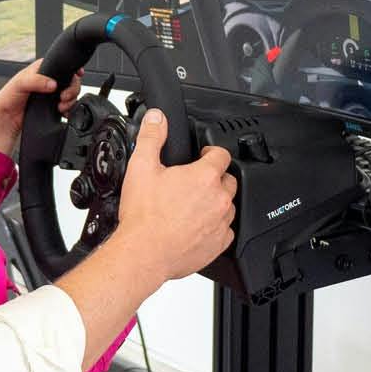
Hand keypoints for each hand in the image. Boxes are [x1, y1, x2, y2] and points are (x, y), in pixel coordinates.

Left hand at [0, 62, 80, 155]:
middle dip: (72, 89)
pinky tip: (63, 112)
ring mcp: (51, 94)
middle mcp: (47, 81)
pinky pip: (67, 106)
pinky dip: (68, 109)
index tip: (78, 74)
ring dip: (70, 100)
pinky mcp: (52, 106)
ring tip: (61, 106)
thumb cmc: (8, 97)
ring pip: (70, 93)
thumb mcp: (20, 83)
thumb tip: (52, 83)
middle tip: (65, 96)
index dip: (71, 69)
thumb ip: (36, 81)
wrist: (6, 118)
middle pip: (69, 81)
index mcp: (40, 70)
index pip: (60, 65)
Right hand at [112, 110, 235, 281]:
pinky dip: (216, 226)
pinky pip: (227, 230)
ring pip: (229, 205)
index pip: (221, 154)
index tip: (204, 156)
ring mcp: (221, 222)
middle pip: (228, 179)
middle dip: (215, 178)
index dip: (211, 152)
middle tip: (195, 182)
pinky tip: (198, 226)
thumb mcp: (142, 168)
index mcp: (204, 176)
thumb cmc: (144, 216)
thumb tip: (157, 119)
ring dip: (216, 202)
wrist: (144, 253)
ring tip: (195, 205)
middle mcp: (218, 198)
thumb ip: (152, 138)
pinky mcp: (219, 244)